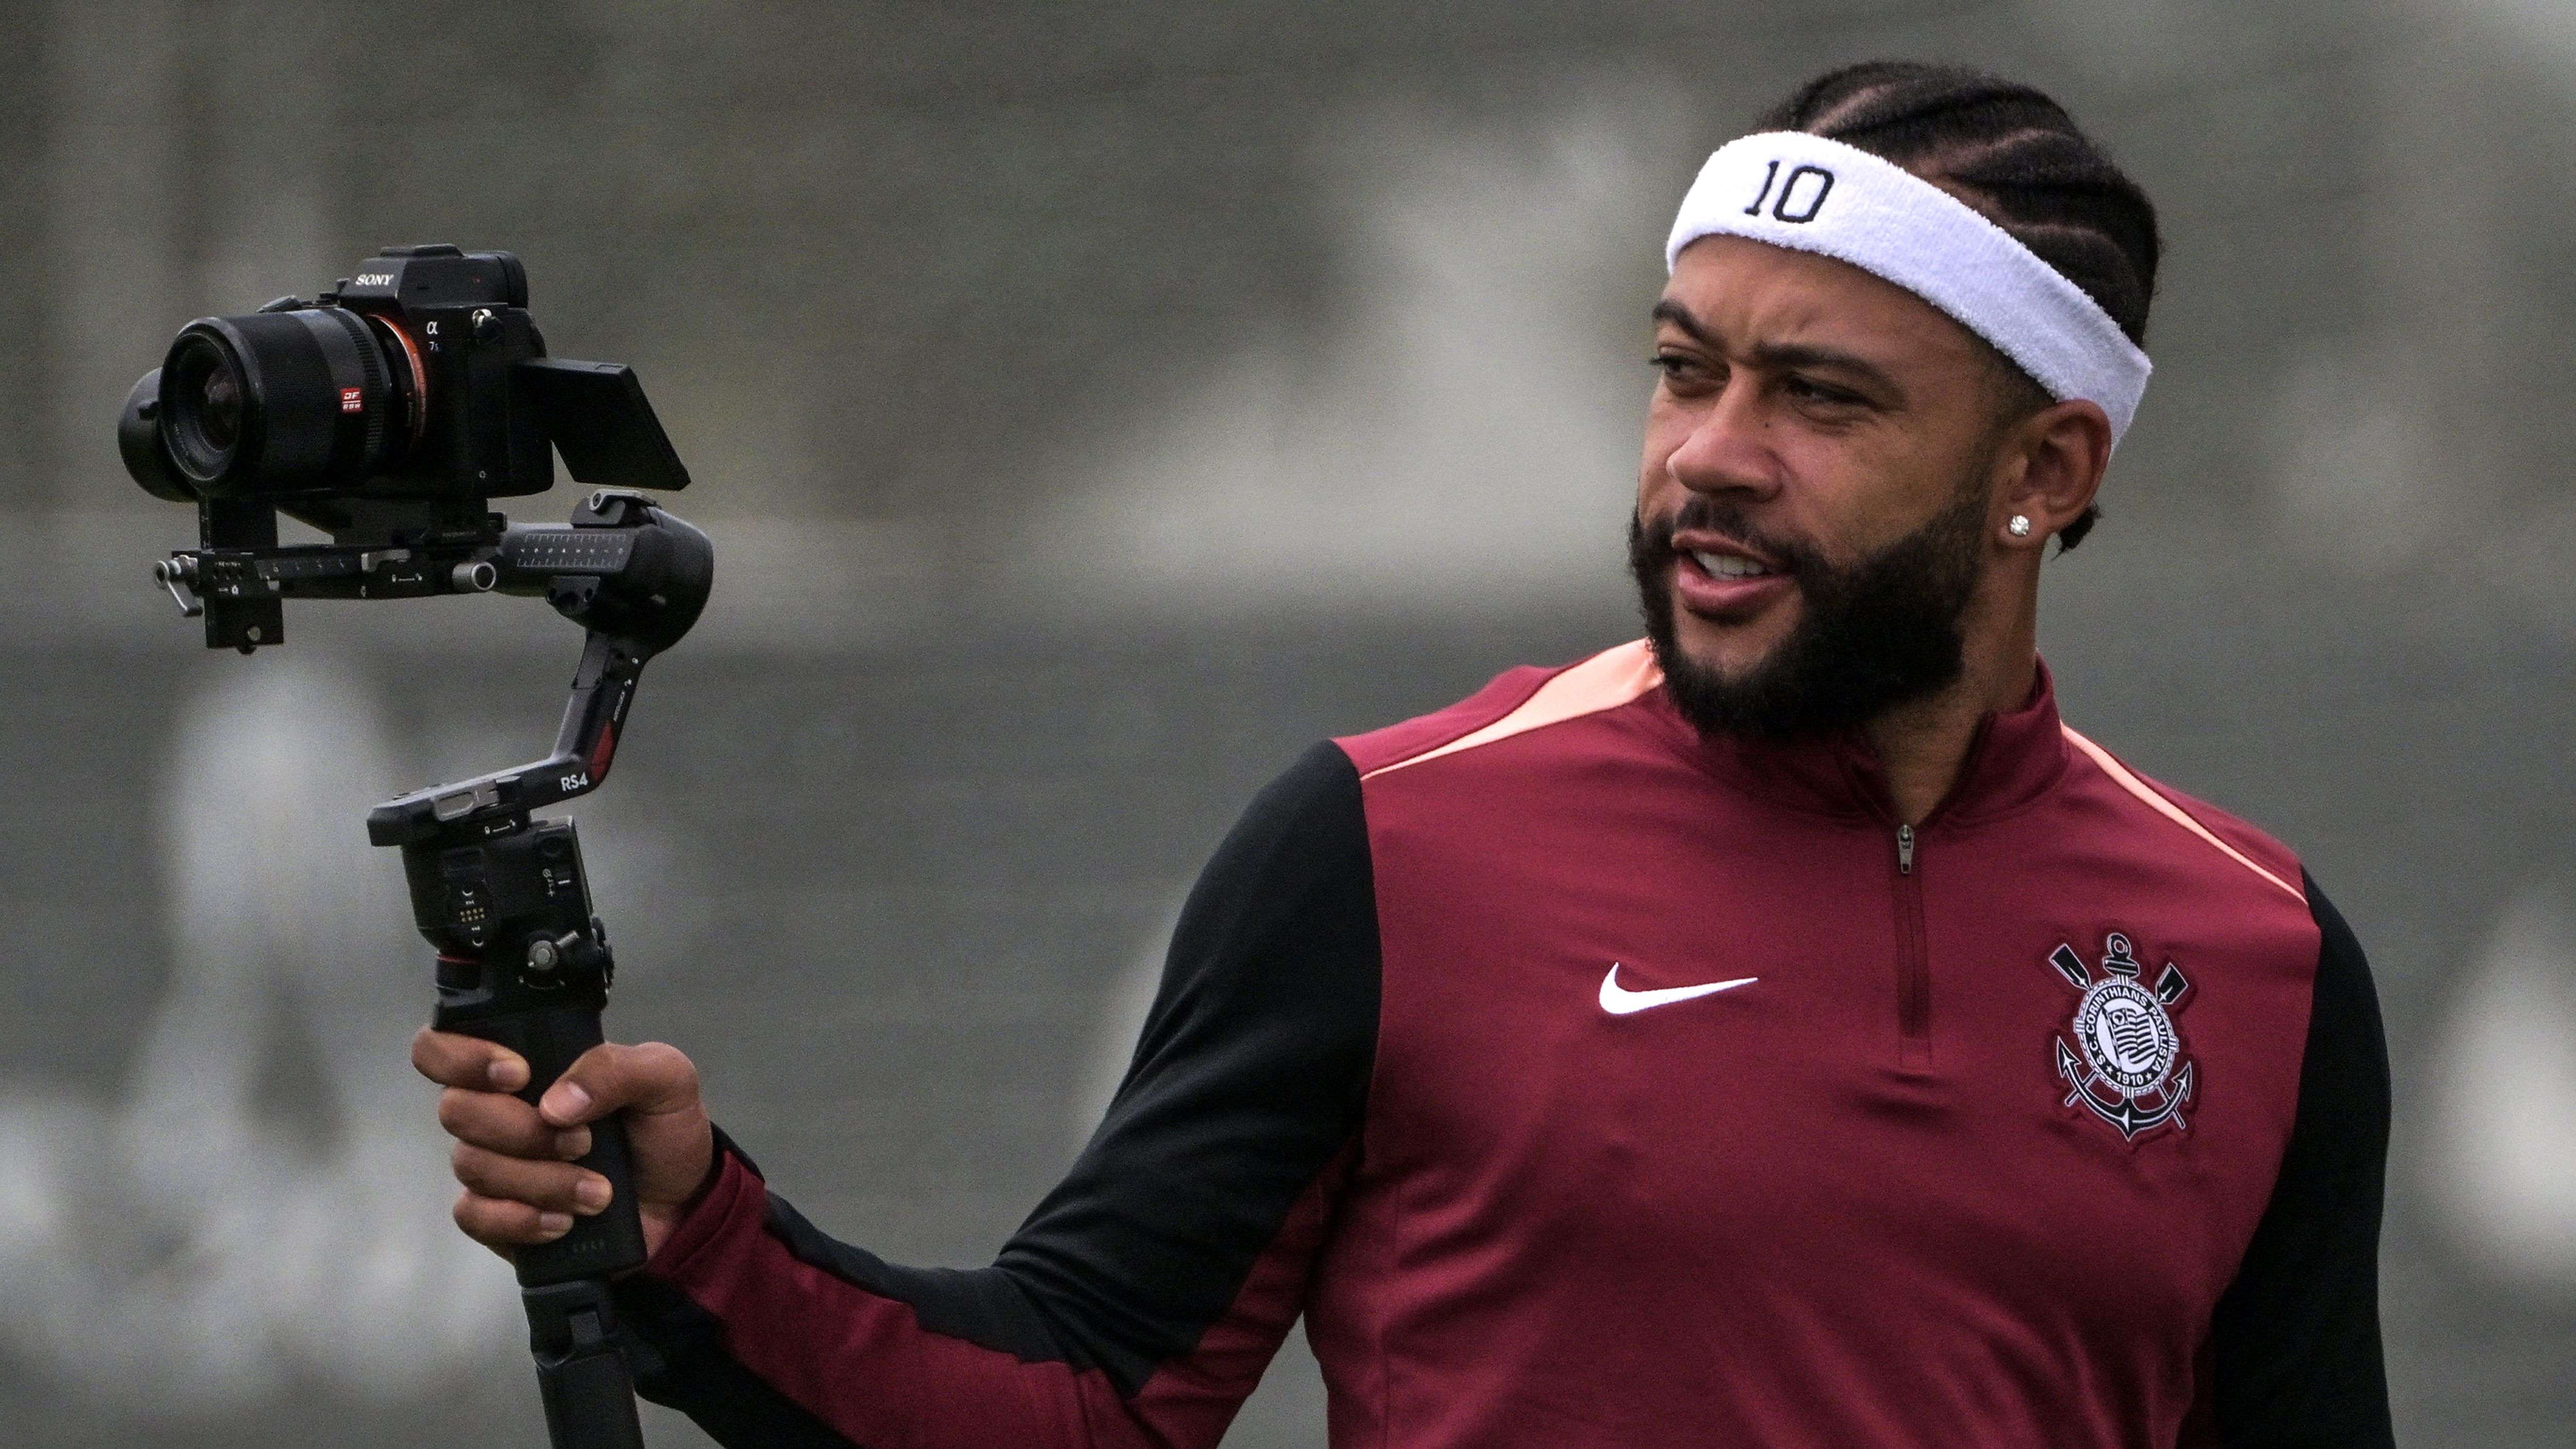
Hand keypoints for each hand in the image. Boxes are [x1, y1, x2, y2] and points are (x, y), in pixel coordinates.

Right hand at [412, 1029, 715, 1259]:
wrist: (681, 1202)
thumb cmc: (663, 1129)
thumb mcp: (666, 1079)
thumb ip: (615, 1069)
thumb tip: (556, 1101)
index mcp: (526, 1064)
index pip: (443, 1047)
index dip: (461, 1057)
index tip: (519, 1074)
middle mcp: (497, 1110)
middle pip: (456, 1110)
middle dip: (521, 1130)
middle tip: (583, 1142)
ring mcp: (493, 1165)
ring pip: (472, 1165)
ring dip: (540, 1180)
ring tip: (598, 1191)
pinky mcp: (496, 1215)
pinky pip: (475, 1216)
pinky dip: (520, 1219)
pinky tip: (563, 1222)